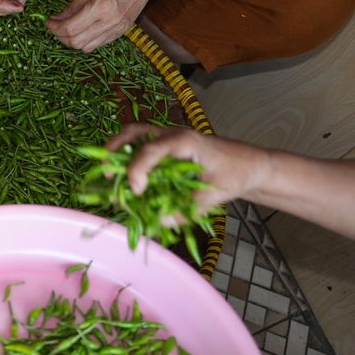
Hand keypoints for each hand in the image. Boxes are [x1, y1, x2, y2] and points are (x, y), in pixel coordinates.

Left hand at [47, 0, 163, 52]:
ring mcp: (117, 29)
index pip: (70, 28)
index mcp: (101, 6)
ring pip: (86, 47)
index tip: (48, 21)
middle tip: (55, 25)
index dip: (54, 28)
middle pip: (76, 42)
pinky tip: (82, 29)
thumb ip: (73, 4)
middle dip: (60, 36)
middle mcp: (110, 22)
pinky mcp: (121, 32)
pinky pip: (97, 44)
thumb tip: (57, 18)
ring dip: (72, 40)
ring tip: (67, 27)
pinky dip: (85, 40)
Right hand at [106, 123, 270, 211]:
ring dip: (117, 151)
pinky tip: (125, 177)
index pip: (151, 149)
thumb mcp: (213, 197)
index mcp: (186, 142)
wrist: (252, 164)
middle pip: (134, 132)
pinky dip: (128, 157)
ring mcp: (170, 137)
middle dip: (114, 150)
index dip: (137, 169)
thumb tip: (158, 222)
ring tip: (106, 173)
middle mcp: (174, 134)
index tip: (135, 191)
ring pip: (135, 135)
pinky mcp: (169, 145)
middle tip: (102, 172)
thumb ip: (186, 211)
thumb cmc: (236, 175)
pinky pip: (142, 145)